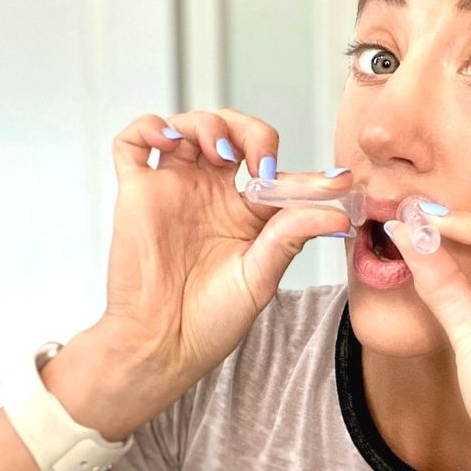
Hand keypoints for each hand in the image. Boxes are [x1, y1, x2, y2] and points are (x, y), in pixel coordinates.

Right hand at [94, 109, 353, 404]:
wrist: (161, 345)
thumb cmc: (209, 321)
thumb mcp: (261, 276)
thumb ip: (291, 235)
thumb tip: (336, 213)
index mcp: (245, 212)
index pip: (277, 171)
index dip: (305, 172)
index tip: (335, 183)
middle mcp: (210, 193)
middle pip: (231, 133)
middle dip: (251, 132)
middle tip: (261, 161)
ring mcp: (173, 189)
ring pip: (187, 127)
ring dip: (208, 124)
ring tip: (220, 152)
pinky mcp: (137, 192)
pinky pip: (133, 142)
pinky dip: (150, 126)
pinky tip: (170, 141)